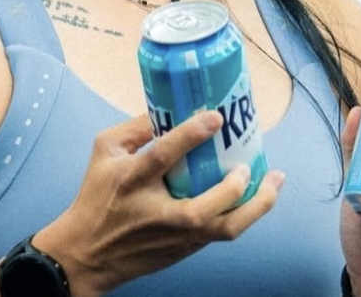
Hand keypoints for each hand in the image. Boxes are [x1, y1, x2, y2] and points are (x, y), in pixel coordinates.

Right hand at [35, 111, 284, 296]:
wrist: (86, 254)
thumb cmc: (96, 196)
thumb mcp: (104, 150)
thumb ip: (135, 127)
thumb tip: (168, 107)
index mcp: (132, 179)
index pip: (163, 154)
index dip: (191, 134)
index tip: (215, 116)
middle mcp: (157, 211)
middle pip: (205, 207)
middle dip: (234, 186)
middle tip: (247, 163)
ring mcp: (175, 235)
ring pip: (225, 228)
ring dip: (256, 206)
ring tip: (274, 180)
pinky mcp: (185, 249)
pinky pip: (223, 232)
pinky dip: (245, 213)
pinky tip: (258, 194)